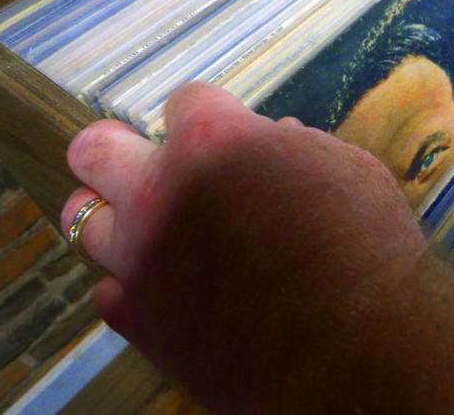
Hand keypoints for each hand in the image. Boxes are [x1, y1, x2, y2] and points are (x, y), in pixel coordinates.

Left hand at [61, 83, 424, 411]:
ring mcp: (139, 259)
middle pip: (94, 150)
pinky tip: (173, 289)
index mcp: (213, 142)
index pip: (184, 101)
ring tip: (160, 232)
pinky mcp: (138, 320)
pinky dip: (137, 284)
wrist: (357, 351)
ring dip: (123, 218)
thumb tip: (278, 139)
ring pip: (86, 220)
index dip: (211, 117)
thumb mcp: (347, 173)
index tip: (228, 137)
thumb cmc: (367, 250)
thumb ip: (298, 148)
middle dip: (120, 151)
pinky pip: (110, 289)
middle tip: (151, 169)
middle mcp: (158, 193)